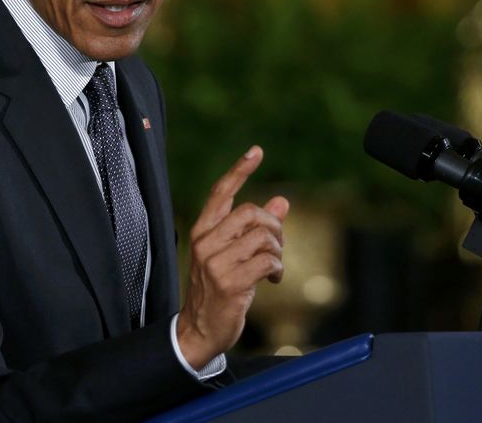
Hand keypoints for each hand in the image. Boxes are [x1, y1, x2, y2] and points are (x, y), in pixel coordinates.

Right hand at [176, 146, 289, 369]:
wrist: (199, 329)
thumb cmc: (218, 289)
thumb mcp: (232, 254)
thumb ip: (255, 228)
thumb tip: (282, 201)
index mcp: (203, 230)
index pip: (221, 192)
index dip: (240, 170)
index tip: (256, 151)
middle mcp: (205, 242)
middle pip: (251, 212)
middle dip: (273, 227)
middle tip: (277, 245)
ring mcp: (215, 262)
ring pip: (262, 237)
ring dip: (277, 251)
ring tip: (274, 266)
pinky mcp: (229, 283)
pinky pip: (267, 262)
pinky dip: (277, 269)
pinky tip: (272, 279)